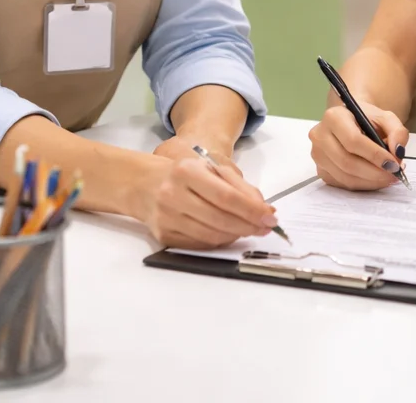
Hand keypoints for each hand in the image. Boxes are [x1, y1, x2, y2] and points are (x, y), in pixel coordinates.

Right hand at [134, 143, 277, 249]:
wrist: (145, 185)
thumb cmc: (184, 175)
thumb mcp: (211, 169)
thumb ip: (240, 186)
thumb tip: (266, 210)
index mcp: (187, 171)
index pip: (226, 196)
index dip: (251, 210)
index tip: (270, 217)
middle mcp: (172, 194)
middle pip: (219, 218)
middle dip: (248, 225)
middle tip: (265, 227)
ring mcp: (165, 217)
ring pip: (211, 235)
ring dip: (236, 235)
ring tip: (249, 229)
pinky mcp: (163, 236)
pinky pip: (199, 245)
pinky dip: (219, 242)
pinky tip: (229, 234)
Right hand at [308, 101, 409, 189]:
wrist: (353, 121)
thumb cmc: (367, 119)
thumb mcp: (386, 118)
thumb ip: (397, 132)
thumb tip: (397, 153)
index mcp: (334, 117)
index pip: (353, 140)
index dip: (375, 155)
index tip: (394, 164)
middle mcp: (320, 135)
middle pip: (347, 162)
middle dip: (374, 172)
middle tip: (394, 174)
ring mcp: (318, 155)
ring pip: (345, 176)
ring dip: (371, 181)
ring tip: (389, 177)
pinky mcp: (321, 169)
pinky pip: (343, 183)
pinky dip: (363, 184)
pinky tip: (376, 179)